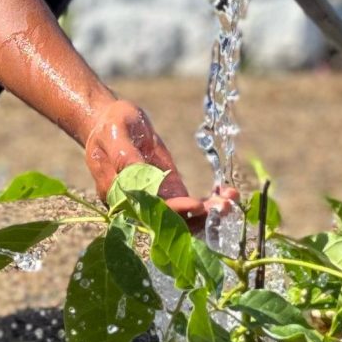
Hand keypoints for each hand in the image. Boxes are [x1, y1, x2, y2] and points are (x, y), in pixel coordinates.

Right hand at [80, 97, 219, 223]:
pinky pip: (189, 205)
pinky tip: (227, 194)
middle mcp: (137, 205)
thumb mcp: (116, 135)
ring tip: (231, 199)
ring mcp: (155, 200)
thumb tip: (136, 175)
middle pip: (169, 220)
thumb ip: (125, 157)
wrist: (111, 122)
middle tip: (224, 206)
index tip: (197, 205)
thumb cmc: (110, 126)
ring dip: (209, 213)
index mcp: (119, 195)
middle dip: (199, 217)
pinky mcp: (168, 192)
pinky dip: (209, 203)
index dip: (174, 211)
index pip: (149, 210)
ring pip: (183, 217)